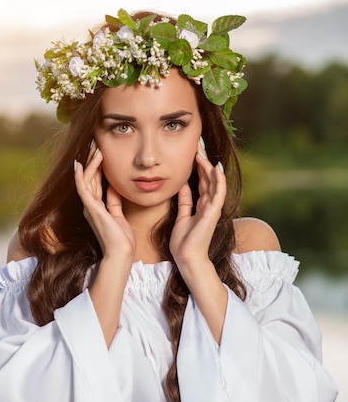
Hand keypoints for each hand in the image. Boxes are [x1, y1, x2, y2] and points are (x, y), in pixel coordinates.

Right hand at [74, 144, 135, 260]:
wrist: (120, 254)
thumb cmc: (122, 240)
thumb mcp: (118, 215)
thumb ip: (114, 201)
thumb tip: (113, 187)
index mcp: (96, 208)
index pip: (95, 183)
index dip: (96, 167)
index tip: (100, 152)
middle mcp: (90, 206)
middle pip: (89, 178)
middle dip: (91, 160)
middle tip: (95, 143)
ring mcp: (89, 207)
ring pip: (86, 179)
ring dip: (90, 163)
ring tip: (95, 147)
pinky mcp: (92, 209)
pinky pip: (83, 189)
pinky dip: (80, 176)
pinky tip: (79, 164)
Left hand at [169, 139, 225, 268]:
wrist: (187, 259)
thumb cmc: (184, 242)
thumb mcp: (182, 216)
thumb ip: (185, 201)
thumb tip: (183, 185)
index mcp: (202, 205)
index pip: (203, 180)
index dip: (199, 164)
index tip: (193, 149)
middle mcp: (209, 205)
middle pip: (209, 177)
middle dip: (204, 159)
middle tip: (198, 142)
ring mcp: (212, 209)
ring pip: (214, 182)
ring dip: (209, 166)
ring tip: (203, 151)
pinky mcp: (213, 214)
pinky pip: (218, 194)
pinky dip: (218, 181)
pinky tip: (216, 168)